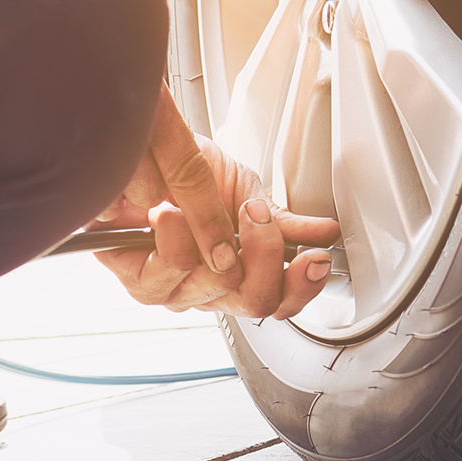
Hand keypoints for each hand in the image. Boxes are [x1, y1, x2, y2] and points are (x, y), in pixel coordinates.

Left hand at [92, 85, 340, 316]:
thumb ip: (282, 221)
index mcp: (240, 278)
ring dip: (219, 234)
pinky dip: (176, 236)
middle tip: (257, 215)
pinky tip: (171, 213)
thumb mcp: (244, 193)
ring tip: (207, 201)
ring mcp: (175, 292)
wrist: (137, 158)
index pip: (280, 302)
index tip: (315, 256)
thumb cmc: (182, 178)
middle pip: (255, 301)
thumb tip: (325, 233)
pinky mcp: (139, 281)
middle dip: (266, 251)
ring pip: (218, 284)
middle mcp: (209, 293)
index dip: (303, 286)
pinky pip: (170, 271)